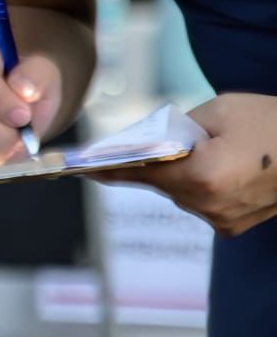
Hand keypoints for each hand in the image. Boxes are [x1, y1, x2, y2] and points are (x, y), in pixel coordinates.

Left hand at [101, 94, 276, 236]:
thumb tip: (151, 142)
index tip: (79, 168)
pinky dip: (202, 184)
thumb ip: (177, 128)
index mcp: (199, 176)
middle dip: (155, 162)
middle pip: (159, 183)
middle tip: (153, 142)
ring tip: (210, 151)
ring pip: (181, 194)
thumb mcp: (220, 111)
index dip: (107, 167)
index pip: (138, 171)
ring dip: (182, 174)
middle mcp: (207, 206)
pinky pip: (202, 202)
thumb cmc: (274, 123)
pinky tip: (222, 166)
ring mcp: (222, 220)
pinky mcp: (234, 226)